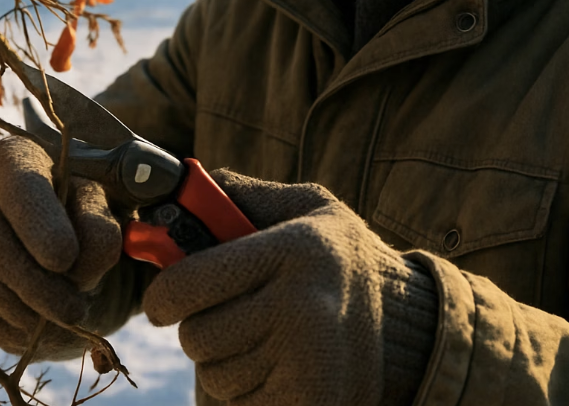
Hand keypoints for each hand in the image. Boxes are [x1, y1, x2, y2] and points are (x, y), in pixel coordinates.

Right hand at [0, 136, 150, 359]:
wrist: (78, 261)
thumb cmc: (92, 225)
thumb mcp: (107, 218)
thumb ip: (98, 229)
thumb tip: (76, 258)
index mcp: (17, 158)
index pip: (19, 183)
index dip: (37, 222)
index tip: (64, 257)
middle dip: (33, 278)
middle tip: (72, 308)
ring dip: (21, 304)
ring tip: (65, 318)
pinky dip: (3, 320)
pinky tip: (38, 326)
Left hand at [143, 171, 437, 405]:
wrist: (405, 319)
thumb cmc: (337, 254)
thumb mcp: (305, 207)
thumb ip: (245, 195)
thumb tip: (183, 185)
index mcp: (294, 249)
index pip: (190, 283)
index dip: (164, 295)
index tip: (164, 300)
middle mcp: (301, 307)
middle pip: (197, 337)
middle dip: (201, 326)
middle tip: (230, 312)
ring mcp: (308, 363)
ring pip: (216, 376)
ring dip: (227, 361)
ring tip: (265, 338)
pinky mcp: (309, 404)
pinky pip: (238, 405)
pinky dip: (248, 391)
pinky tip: (279, 366)